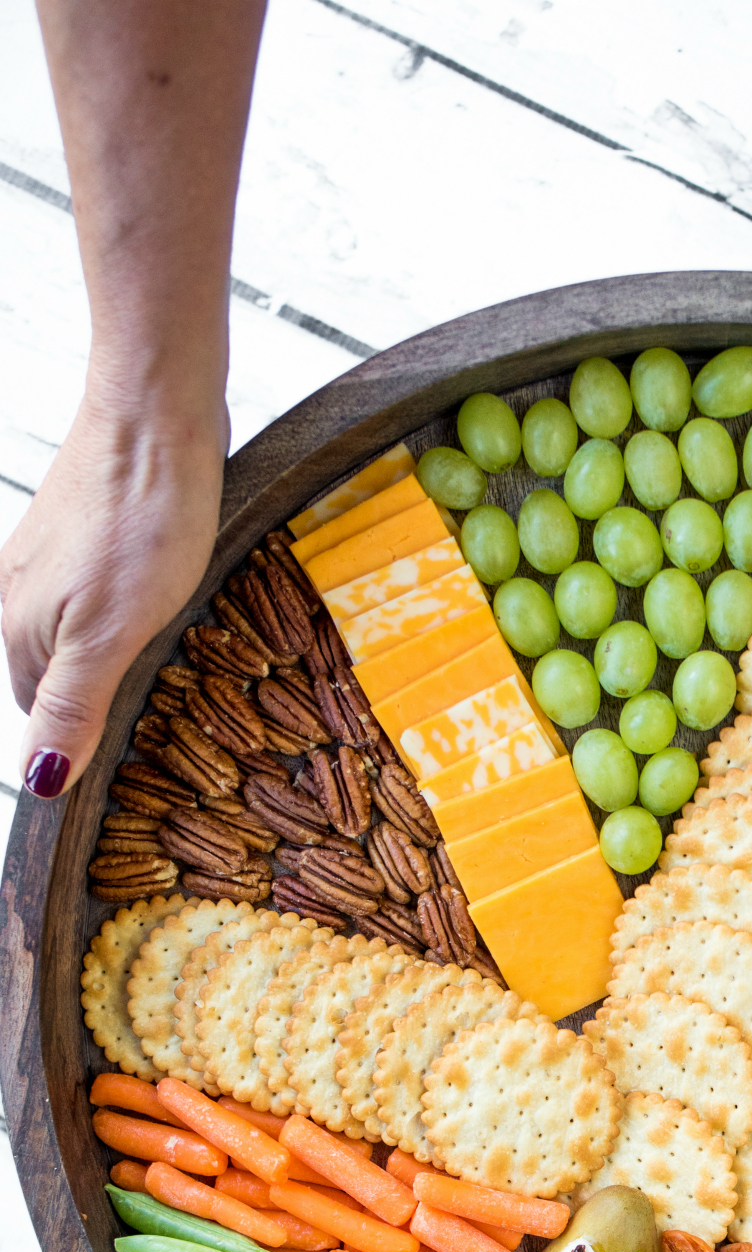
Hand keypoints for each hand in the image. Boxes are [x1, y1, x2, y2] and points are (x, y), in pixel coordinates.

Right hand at [1, 386, 225, 796]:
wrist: (155, 411)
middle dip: (104, 698)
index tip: (138, 752)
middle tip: (167, 710)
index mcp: (19, 630)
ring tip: (172, 657)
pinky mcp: (82, 531)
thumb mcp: (111, 633)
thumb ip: (72, 705)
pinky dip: (130, 609)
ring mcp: (49, 559)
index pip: (42, 717)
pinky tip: (165, 601)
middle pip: (59, 677)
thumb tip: (38, 781)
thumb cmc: (141, 518)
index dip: (86, 739)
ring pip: (81, 633)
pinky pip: (100, 592)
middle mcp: (20, 596)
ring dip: (121, 652)